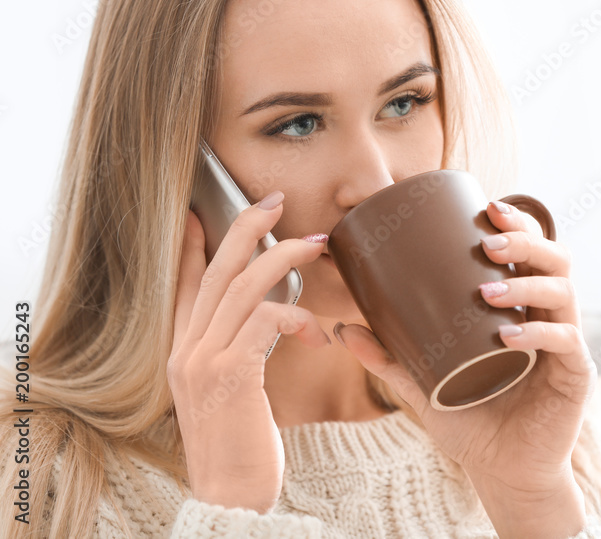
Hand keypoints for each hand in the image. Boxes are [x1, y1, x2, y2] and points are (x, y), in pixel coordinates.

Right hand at [168, 193, 329, 512]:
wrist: (229, 499)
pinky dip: (295, 315)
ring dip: (284, 258)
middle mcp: (186, 350)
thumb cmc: (239, 449)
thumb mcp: (228, 394)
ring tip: (318, 245)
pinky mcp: (230, 375)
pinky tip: (317, 332)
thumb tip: (263, 322)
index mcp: (184, 351)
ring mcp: (204, 361)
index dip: (190, 244)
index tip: (199, 211)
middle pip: (215, 271)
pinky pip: (265, 321)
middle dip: (247, 229)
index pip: (183, 285)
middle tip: (277, 202)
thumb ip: (235, 354)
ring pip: (243, 286)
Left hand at [335, 200, 594, 534]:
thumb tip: (341, 327)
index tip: (488, 207)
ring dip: (527, 284)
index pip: (530, 253)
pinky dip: (539, 334)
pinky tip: (510, 337)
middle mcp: (549, 319)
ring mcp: (566, 346)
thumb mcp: (424, 386)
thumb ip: (389, 358)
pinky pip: (566, 342)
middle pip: (555, 261)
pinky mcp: (576, 377)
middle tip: (489, 242)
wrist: (503, 474)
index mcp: (522, 309)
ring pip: (564, 293)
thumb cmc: (471, 422)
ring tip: (488, 290)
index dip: (517, 223)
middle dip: (526, 241)